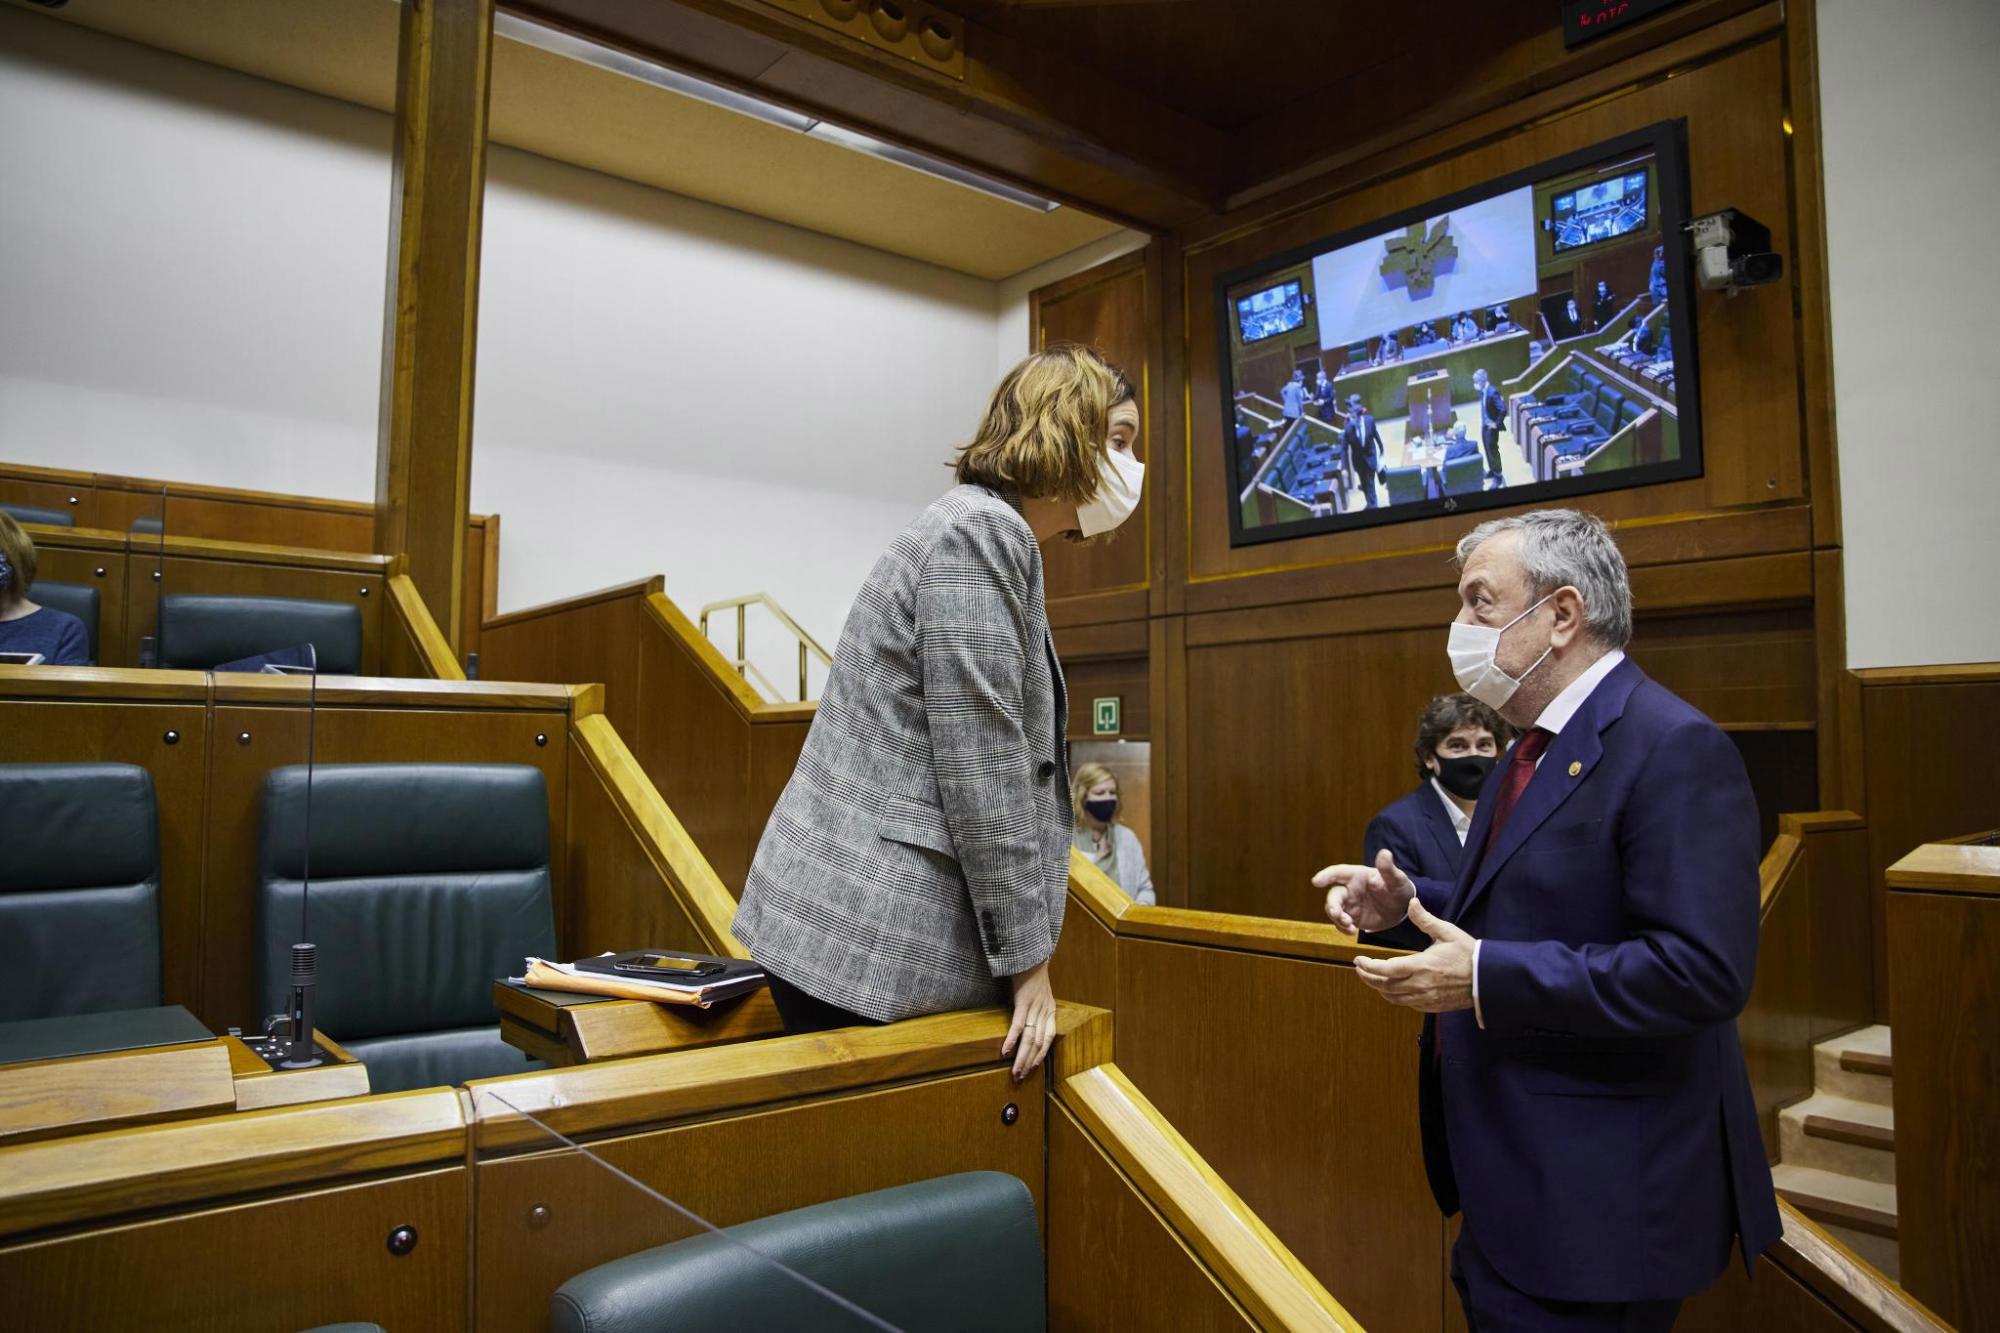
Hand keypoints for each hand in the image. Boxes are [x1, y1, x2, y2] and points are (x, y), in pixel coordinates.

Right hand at [1003, 959, 1056, 1082]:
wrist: (1030, 953)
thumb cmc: (1030, 972)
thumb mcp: (1038, 992)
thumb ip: (1035, 1006)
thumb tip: (1025, 1021)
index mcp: (1050, 1010)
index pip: (1048, 1039)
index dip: (1041, 1056)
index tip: (1032, 1069)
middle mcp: (1045, 1011)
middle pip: (1039, 1043)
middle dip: (1029, 1063)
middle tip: (1020, 1078)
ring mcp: (1035, 1006)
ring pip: (1030, 1038)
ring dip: (1022, 1057)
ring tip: (1015, 1071)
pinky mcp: (1023, 1000)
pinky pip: (1018, 1024)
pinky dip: (1012, 1040)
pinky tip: (1006, 1051)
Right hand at [1314, 848, 1414, 934]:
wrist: (1401, 908)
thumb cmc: (1397, 887)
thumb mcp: (1396, 879)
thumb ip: (1388, 868)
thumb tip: (1385, 853)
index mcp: (1356, 876)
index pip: (1338, 873)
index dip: (1326, 876)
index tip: (1316, 881)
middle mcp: (1349, 889)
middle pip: (1334, 895)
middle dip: (1332, 905)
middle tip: (1336, 914)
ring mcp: (1349, 904)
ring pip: (1334, 910)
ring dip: (1338, 919)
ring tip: (1350, 926)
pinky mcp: (1351, 917)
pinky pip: (1341, 923)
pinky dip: (1343, 928)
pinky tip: (1352, 931)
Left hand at [1353, 898, 1476, 1013]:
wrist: (1487, 979)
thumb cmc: (1468, 953)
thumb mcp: (1447, 932)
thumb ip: (1425, 919)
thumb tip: (1412, 902)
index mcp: (1421, 966)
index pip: (1385, 970)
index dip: (1368, 967)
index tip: (1358, 960)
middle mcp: (1420, 985)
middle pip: (1384, 986)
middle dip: (1368, 978)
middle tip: (1360, 968)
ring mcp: (1425, 998)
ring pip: (1393, 998)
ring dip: (1379, 988)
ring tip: (1372, 977)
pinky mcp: (1431, 1006)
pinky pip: (1406, 1003)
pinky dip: (1394, 996)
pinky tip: (1392, 987)